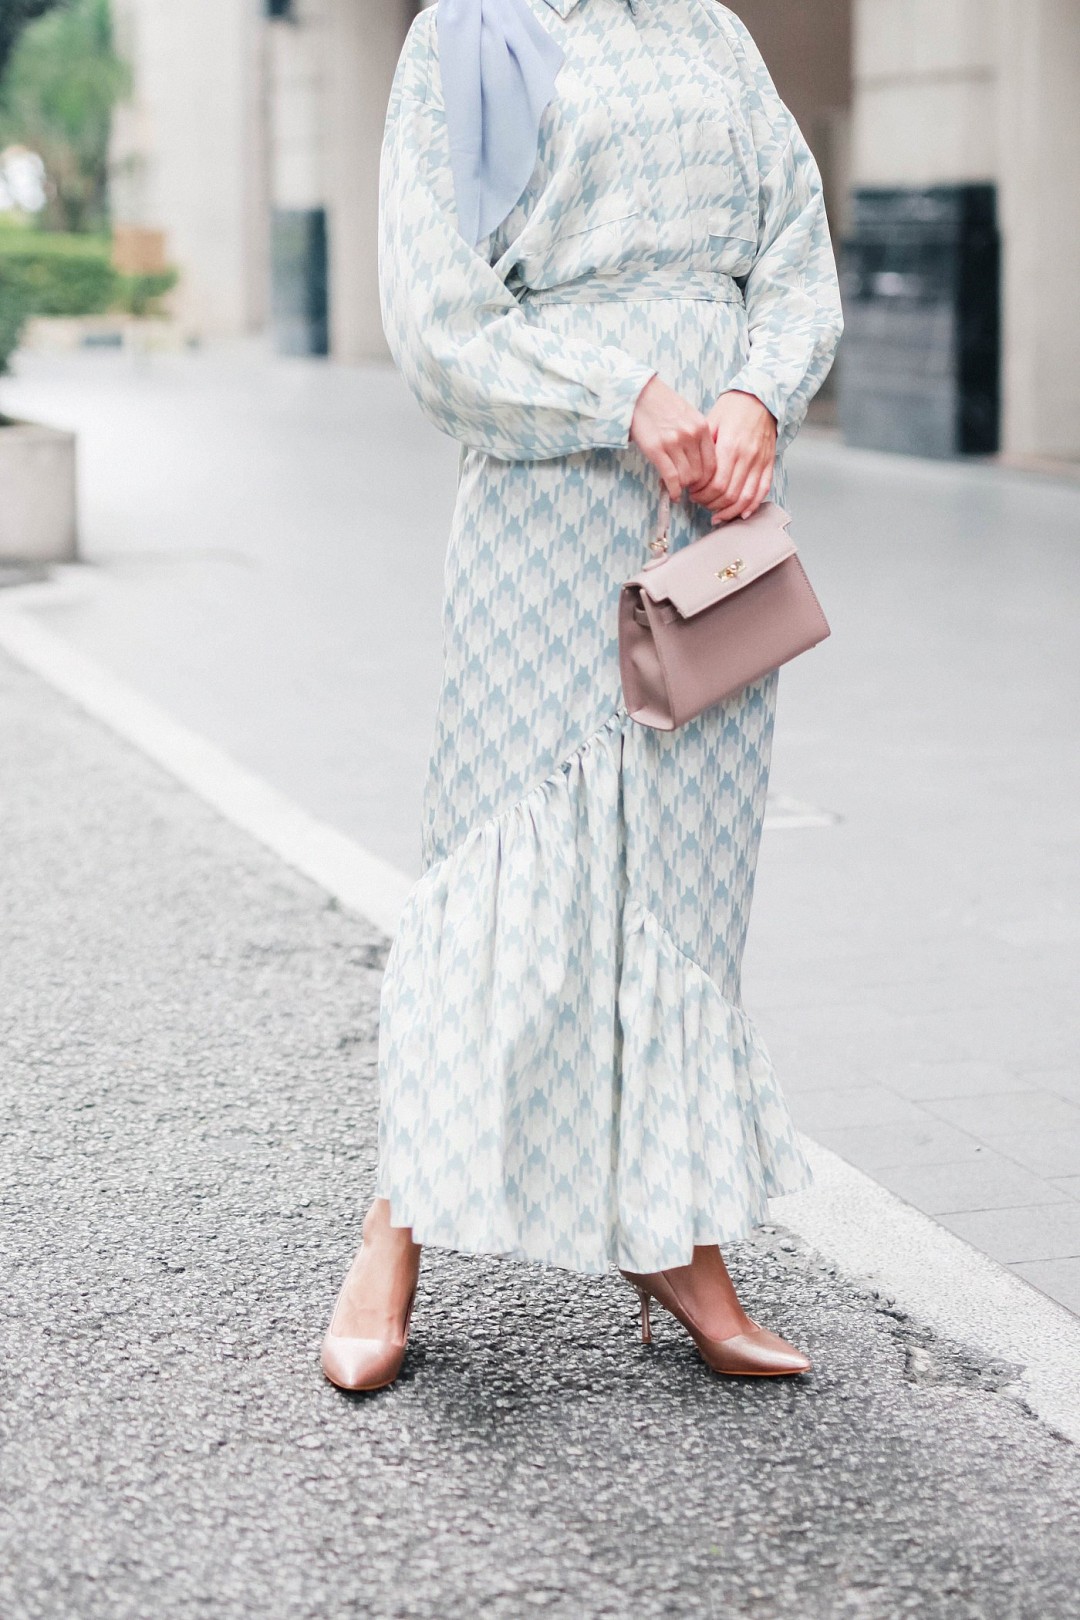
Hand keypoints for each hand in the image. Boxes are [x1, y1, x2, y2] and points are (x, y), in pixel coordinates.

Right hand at [630, 374, 716, 501]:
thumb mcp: (689, 416)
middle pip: (701, 474)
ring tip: (678, 487)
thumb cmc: (663, 406)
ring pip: (687, 478)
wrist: (639, 394)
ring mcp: (674, 443)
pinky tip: (673, 494)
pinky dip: (673, 491)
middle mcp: (691, 435)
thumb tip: (699, 464)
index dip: (708, 480)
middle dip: (695, 485)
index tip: (701, 484)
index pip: (713, 463)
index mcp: (701, 427)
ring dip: (683, 487)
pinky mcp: (656, 449)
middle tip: (688, 488)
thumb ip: (697, 436)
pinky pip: (671, 478)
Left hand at [687, 390, 777, 522]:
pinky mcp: (768, 464)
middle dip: (711, 504)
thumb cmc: (733, 408)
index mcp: (730, 447)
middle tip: (700, 502)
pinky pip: (762, 491)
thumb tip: (687, 470)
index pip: (716, 484)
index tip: (692, 493)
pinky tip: (740, 514)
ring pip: (745, 498)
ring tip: (716, 513)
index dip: (702, 494)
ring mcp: (760, 462)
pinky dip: (751, 506)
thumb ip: (702, 448)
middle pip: (729, 495)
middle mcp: (747, 457)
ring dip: (729, 510)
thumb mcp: (711, 422)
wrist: (761, 397)